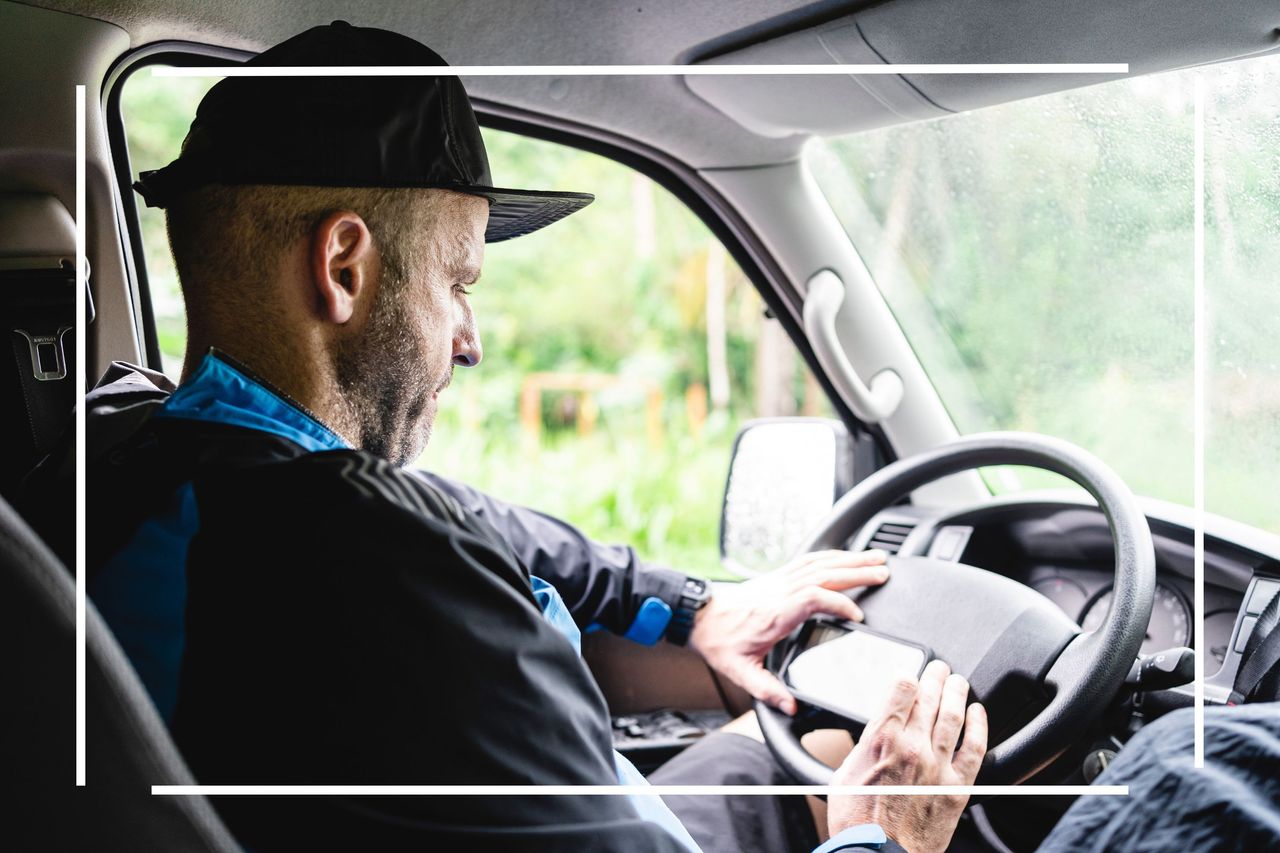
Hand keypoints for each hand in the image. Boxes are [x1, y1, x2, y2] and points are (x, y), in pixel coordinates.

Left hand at [688, 549, 888, 713]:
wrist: (697, 616)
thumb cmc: (718, 641)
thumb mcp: (739, 672)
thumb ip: (766, 690)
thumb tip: (790, 707)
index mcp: (774, 614)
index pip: (812, 598)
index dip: (838, 603)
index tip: (857, 616)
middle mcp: (780, 591)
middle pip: (823, 573)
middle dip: (856, 571)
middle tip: (883, 572)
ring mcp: (779, 580)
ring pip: (820, 563)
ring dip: (850, 559)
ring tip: (877, 558)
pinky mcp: (778, 576)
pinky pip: (809, 560)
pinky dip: (832, 556)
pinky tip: (848, 556)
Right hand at [827, 660, 987, 852]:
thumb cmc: (857, 821)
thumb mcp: (845, 772)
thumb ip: (865, 746)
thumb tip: (876, 733)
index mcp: (882, 739)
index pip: (903, 688)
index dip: (909, 676)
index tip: (911, 675)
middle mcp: (912, 747)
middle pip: (930, 697)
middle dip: (935, 677)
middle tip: (939, 669)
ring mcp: (938, 766)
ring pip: (953, 716)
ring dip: (957, 692)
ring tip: (958, 681)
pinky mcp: (957, 787)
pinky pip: (975, 748)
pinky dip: (979, 726)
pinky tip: (978, 713)